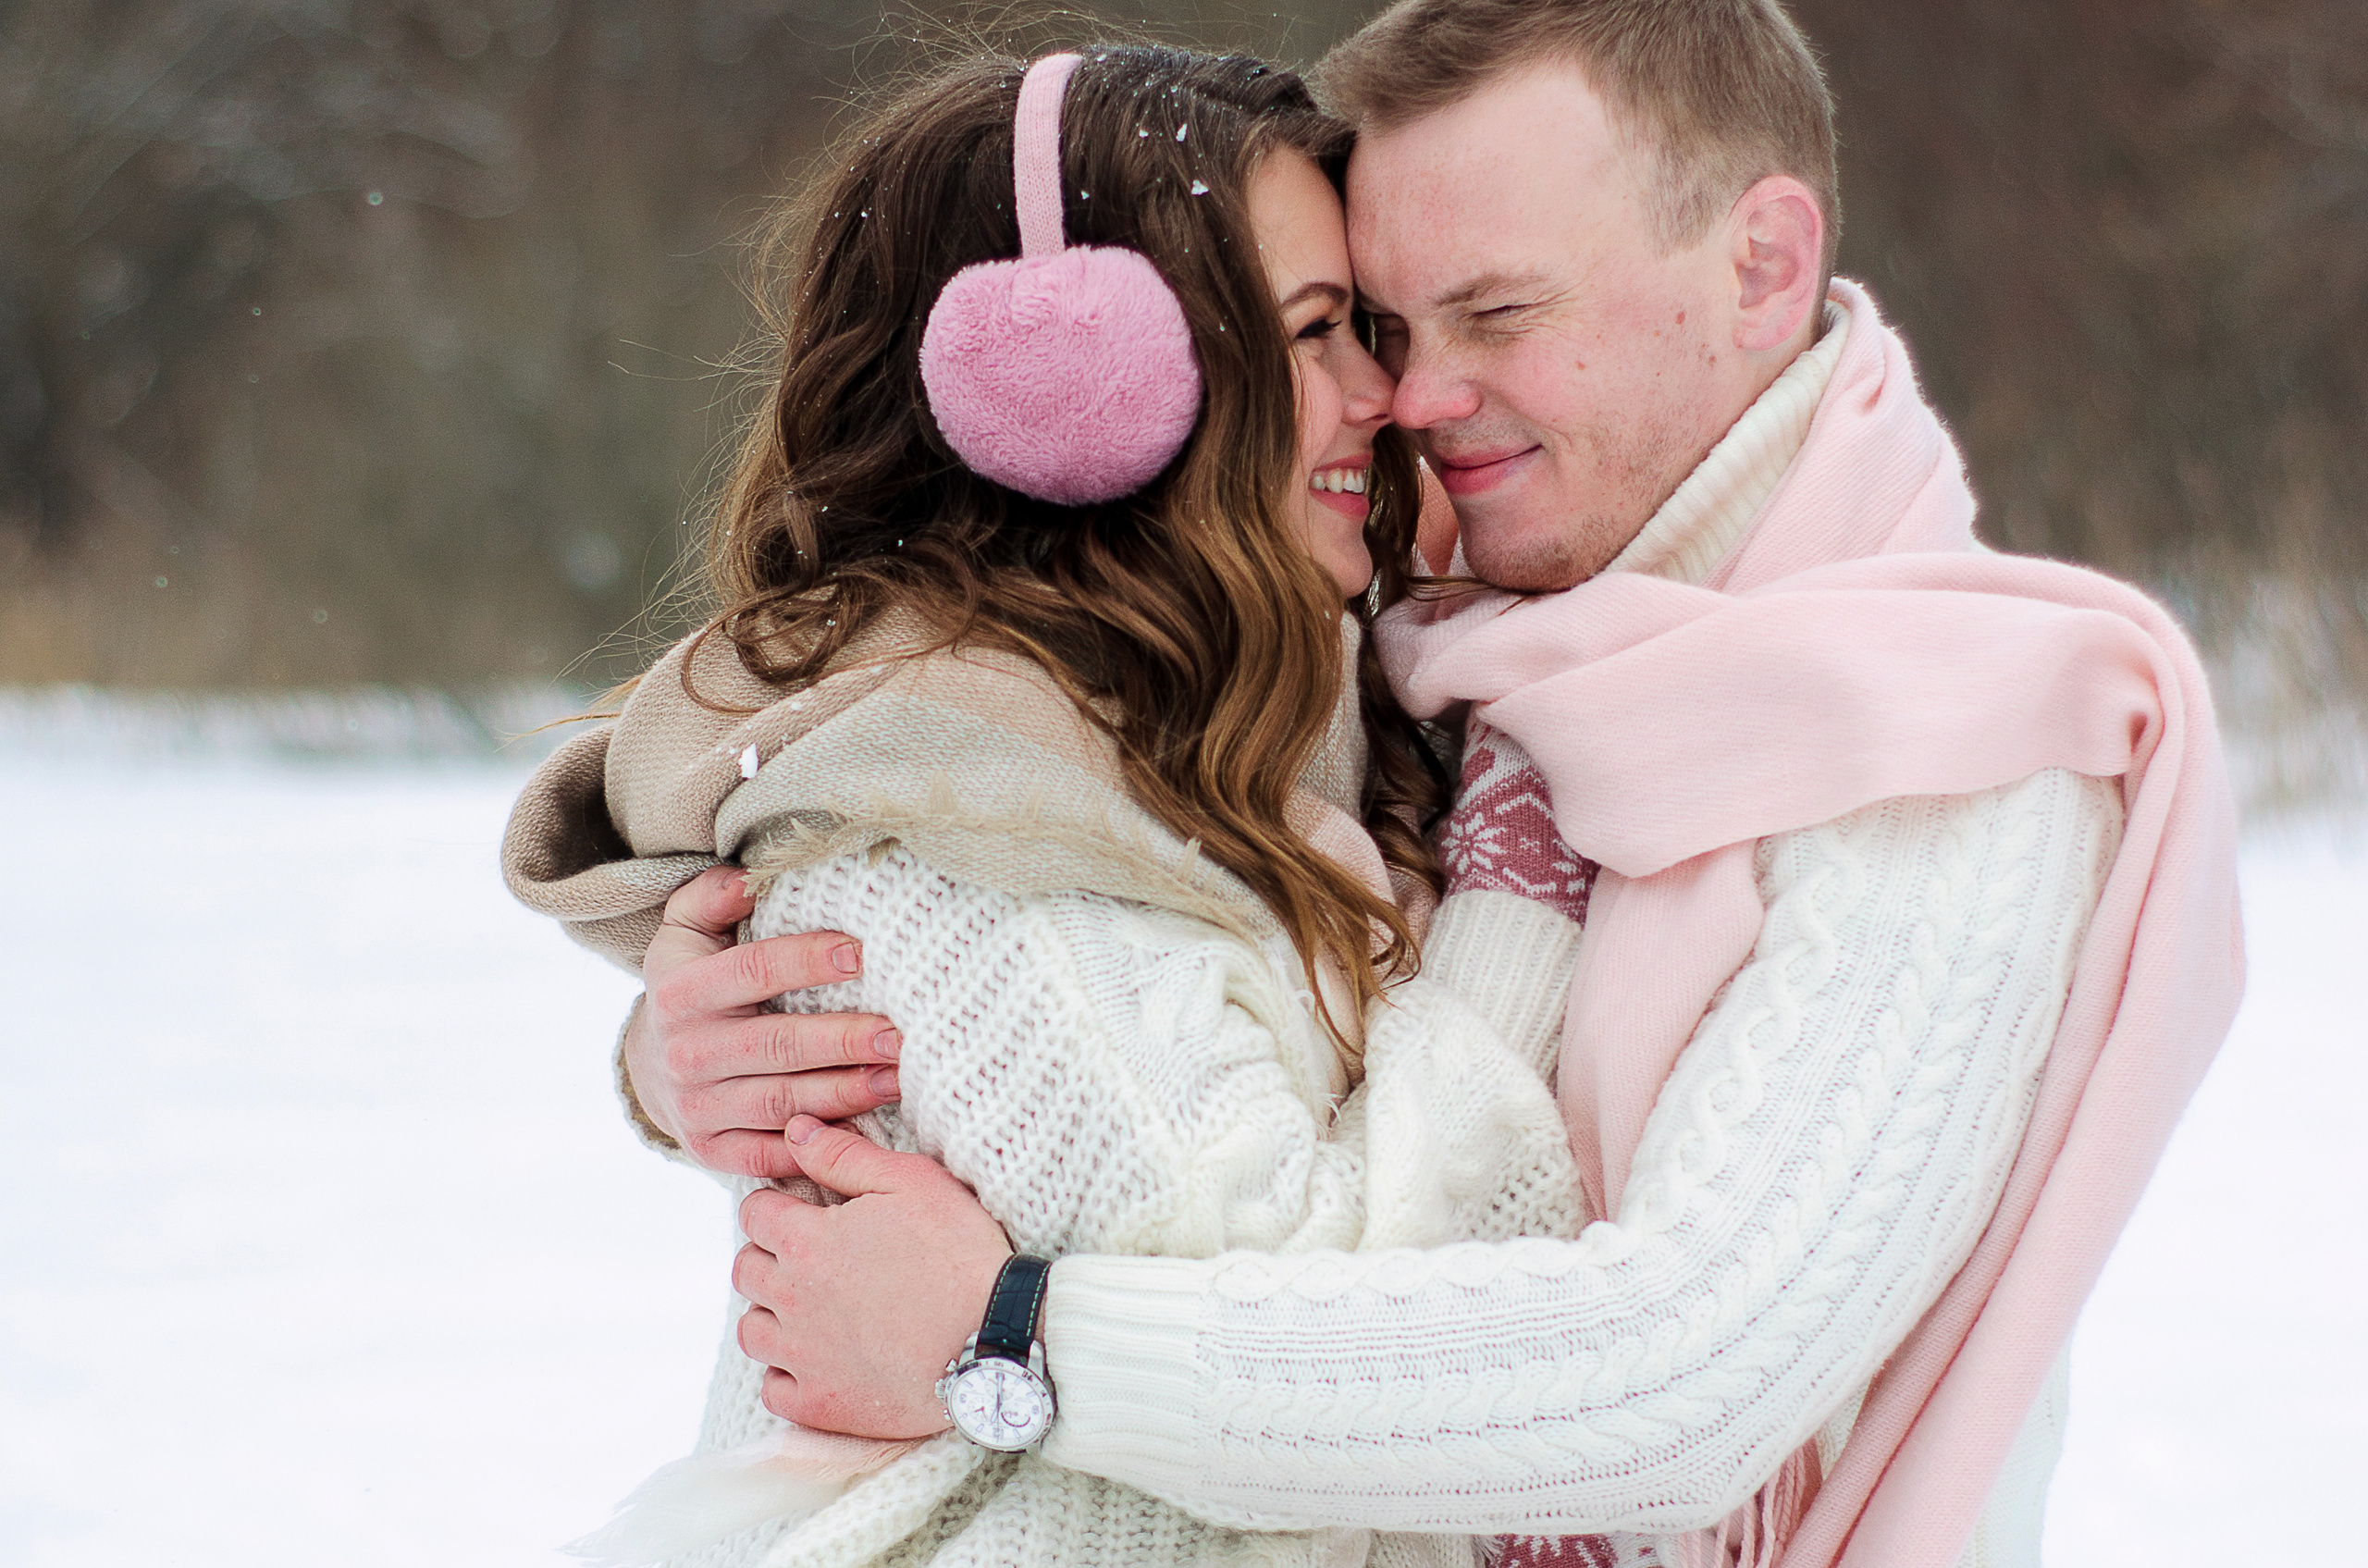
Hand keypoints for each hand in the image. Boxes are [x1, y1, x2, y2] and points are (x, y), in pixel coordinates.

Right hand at [631, 866, 903, 1177]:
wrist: (649, 1065)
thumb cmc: (690, 983)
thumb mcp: (684, 931)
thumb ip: (711, 897)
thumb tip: (747, 878)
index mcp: (681, 992)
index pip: (751, 972)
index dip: (805, 961)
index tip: (861, 954)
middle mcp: (686, 1052)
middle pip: (776, 1045)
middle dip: (842, 1040)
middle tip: (898, 1034)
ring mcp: (698, 1108)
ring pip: (782, 1103)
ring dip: (845, 1093)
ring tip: (898, 1077)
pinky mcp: (712, 1150)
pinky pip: (771, 1153)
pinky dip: (817, 1145)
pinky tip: (865, 1127)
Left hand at [734, 1117, 1012, 1438]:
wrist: (997, 1340)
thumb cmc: (961, 1252)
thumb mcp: (912, 1182)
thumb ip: (845, 1155)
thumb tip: (795, 1131)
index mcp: (807, 1241)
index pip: (754, 1213)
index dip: (777, 1206)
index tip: (805, 1213)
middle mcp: (792, 1298)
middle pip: (746, 1270)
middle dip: (770, 1256)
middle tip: (814, 1257)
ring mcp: (803, 1357)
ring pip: (751, 1331)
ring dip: (772, 1314)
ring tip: (811, 1308)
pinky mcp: (821, 1405)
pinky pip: (774, 1390)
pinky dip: (787, 1374)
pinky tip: (820, 1360)